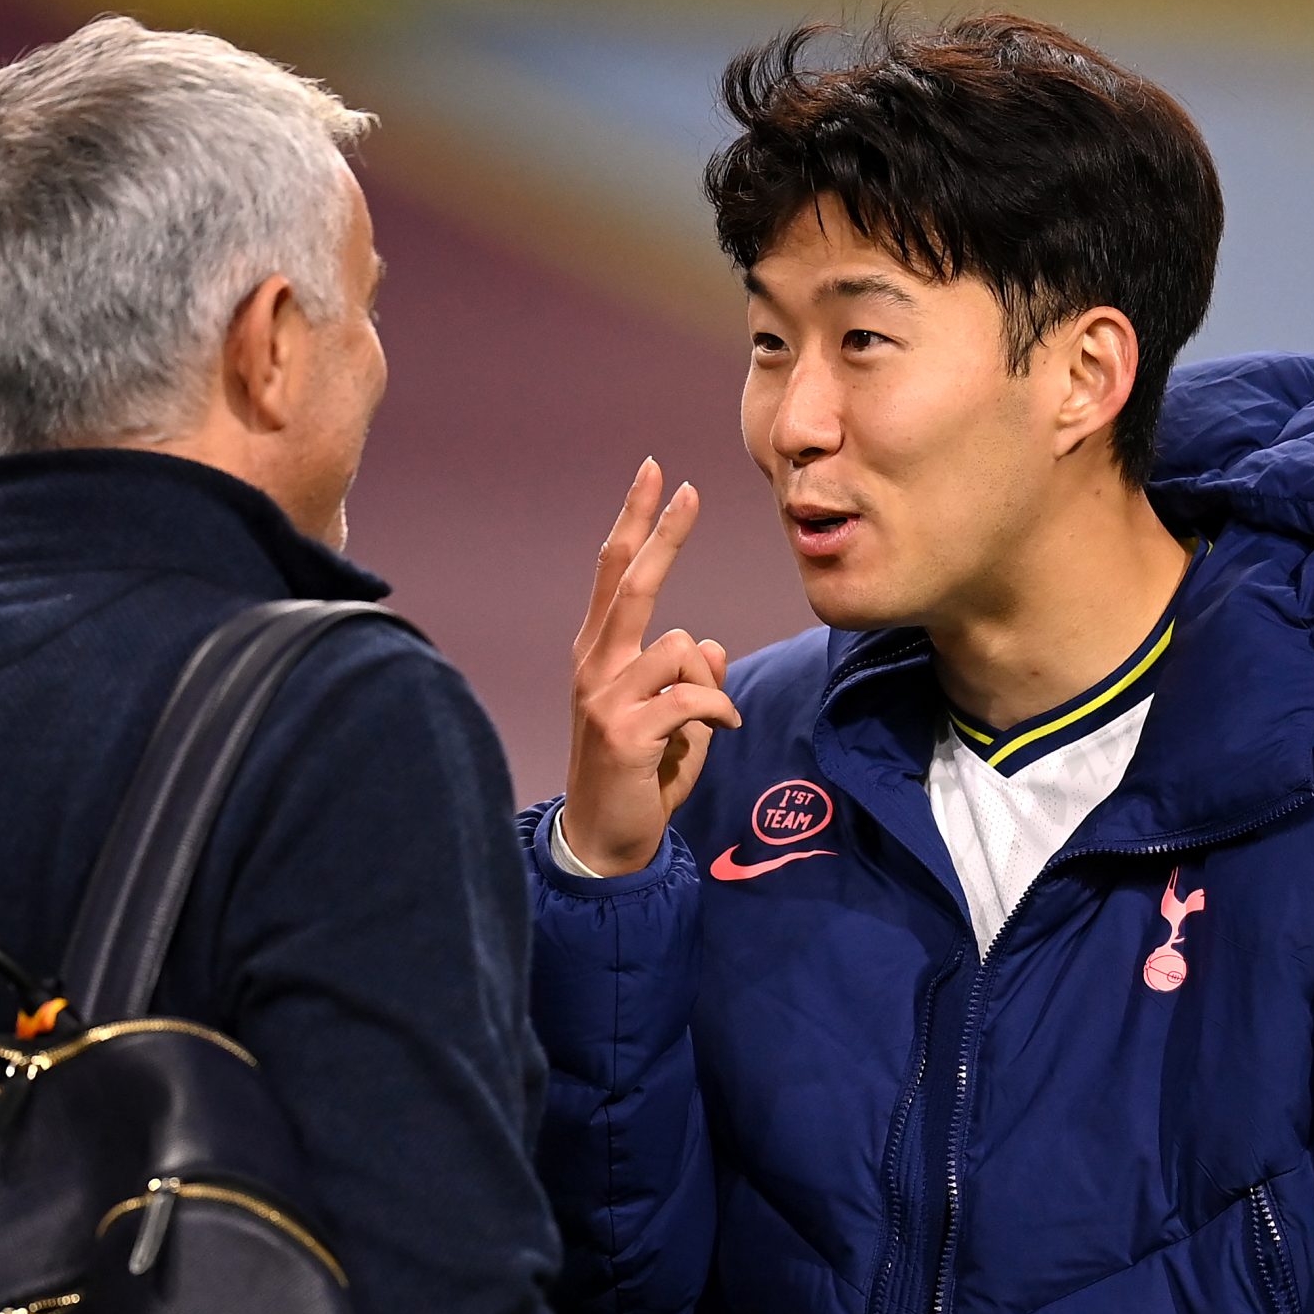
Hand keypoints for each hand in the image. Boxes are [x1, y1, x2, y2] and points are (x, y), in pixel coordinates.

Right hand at [562, 459, 739, 875]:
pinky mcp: (625, 731)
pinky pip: (692, 696)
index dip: (636, 521)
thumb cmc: (639, 775)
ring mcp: (604, 696)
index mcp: (599, 653)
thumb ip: (688, 677)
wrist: (605, 839)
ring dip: (708, 679)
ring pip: (679, 646)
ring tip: (705, 718)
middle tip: (688, 488)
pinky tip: (720, 730)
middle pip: (632, 582)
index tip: (655, 474)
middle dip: (663, 533)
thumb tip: (710, 641)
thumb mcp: (672, 718)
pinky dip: (718, 710)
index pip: (614, 572)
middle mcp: (593, 664)